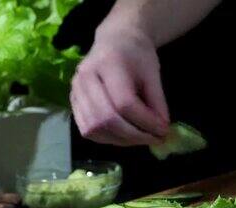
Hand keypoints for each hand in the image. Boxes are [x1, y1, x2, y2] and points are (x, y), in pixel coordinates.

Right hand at [70, 25, 169, 145]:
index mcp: (108, 63)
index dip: (145, 121)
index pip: (124, 102)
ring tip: (139, 138)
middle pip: (106, 118)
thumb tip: (161, 130)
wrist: (114, 40)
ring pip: (94, 128)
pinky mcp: (72, 102)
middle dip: (133, 135)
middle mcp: (85, 77)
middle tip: (153, 139)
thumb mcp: (153, 73)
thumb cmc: (136, 55)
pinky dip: (106, 138)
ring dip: (119, 140)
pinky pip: (86, 130)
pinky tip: (123, 136)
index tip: (163, 130)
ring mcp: (75, 90)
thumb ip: (157, 102)